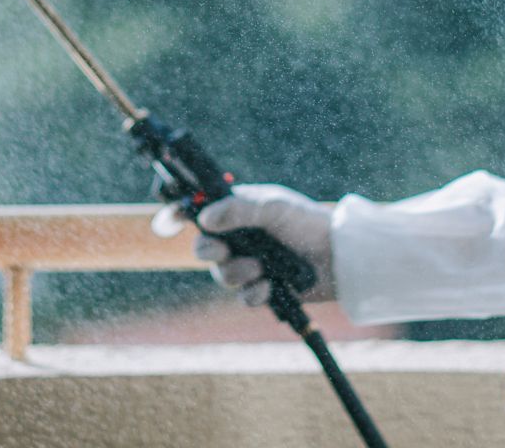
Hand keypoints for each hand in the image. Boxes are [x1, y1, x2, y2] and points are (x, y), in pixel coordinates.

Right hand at [153, 183, 334, 305]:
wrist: (339, 257)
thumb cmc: (307, 223)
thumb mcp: (273, 207)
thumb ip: (239, 209)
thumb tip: (204, 217)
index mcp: (238, 211)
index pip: (198, 211)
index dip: (176, 216)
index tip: (165, 224)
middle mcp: (239, 237)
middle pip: (202, 248)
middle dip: (209, 251)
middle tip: (221, 250)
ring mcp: (249, 263)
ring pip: (221, 275)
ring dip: (238, 272)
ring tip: (261, 268)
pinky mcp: (262, 288)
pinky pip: (243, 297)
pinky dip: (254, 292)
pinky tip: (269, 286)